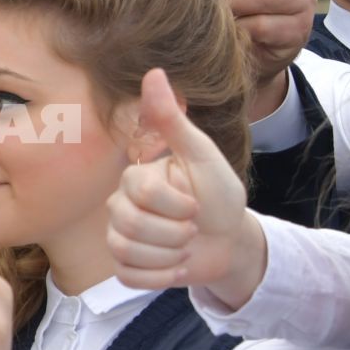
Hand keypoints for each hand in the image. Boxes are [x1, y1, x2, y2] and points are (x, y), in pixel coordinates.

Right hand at [107, 68, 262, 302]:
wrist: (230, 240)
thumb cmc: (219, 194)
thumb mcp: (201, 156)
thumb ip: (172, 121)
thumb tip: (154, 71)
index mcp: (134, 178)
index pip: (139, 194)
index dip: (176, 204)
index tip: (197, 203)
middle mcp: (119, 206)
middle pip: (130, 226)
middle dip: (175, 233)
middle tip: (192, 227)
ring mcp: (119, 238)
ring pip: (128, 252)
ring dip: (171, 256)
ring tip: (185, 245)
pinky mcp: (125, 268)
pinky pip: (130, 277)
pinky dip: (162, 277)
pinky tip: (176, 266)